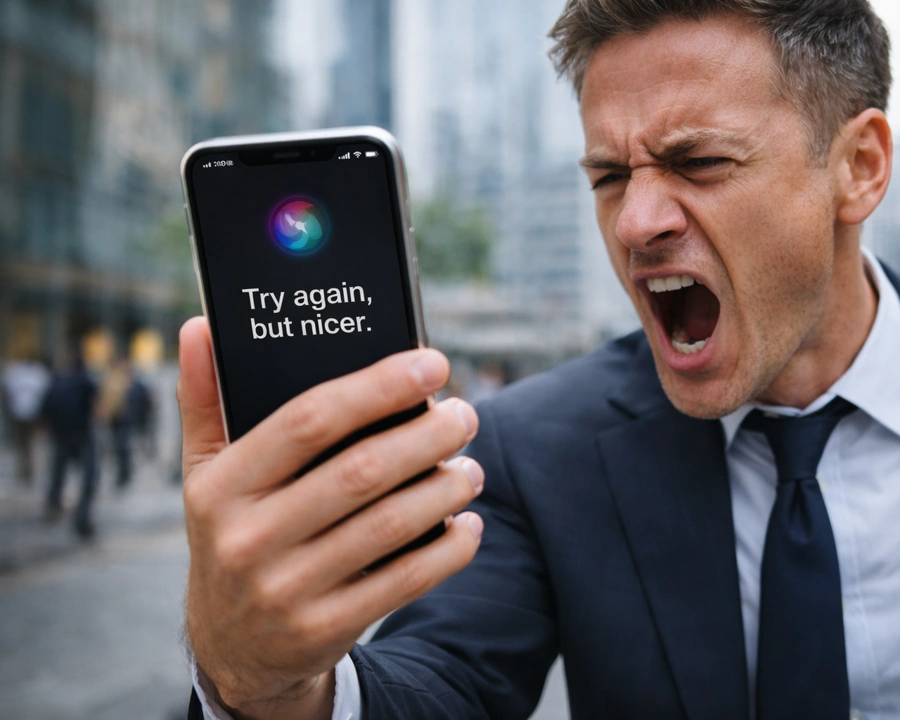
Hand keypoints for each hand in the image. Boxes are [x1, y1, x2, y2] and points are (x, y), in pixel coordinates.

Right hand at [178, 317, 483, 718]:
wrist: (231, 647)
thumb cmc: (232, 535)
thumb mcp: (204, 474)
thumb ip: (204, 400)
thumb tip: (200, 326)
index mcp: (221, 487)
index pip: (309, 421)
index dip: (378, 386)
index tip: (431, 363)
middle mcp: (248, 538)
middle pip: (361, 471)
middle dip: (428, 435)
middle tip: (464, 415)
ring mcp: (286, 589)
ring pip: (390, 524)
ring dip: (445, 488)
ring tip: (471, 467)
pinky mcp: (323, 628)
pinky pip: (404, 581)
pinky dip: (448, 549)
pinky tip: (467, 525)